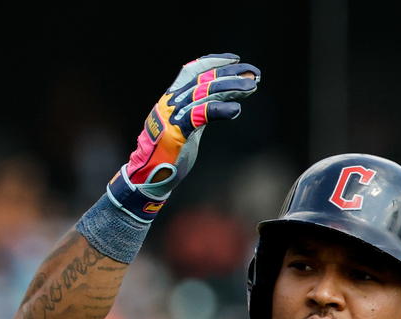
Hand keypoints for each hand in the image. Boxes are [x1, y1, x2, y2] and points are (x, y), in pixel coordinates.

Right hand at [105, 53, 260, 223]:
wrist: (147, 177)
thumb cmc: (168, 154)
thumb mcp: (184, 127)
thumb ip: (197, 112)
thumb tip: (220, 102)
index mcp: (171, 98)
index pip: (192, 70)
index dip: (214, 61)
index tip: (235, 59)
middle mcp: (171, 102)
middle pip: (204, 79)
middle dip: (231, 73)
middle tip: (254, 74)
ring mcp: (173, 115)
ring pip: (205, 92)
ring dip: (231, 87)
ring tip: (251, 86)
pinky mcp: (177, 131)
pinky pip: (201, 115)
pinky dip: (220, 109)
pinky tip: (235, 109)